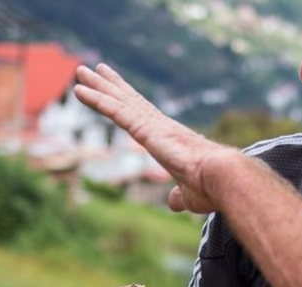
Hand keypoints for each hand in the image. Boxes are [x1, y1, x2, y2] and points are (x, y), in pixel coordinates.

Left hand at [74, 63, 239, 213]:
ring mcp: (152, 125)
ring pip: (119, 102)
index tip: (114, 87)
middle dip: (109, 85)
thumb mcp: (189, 196)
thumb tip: (173, 203)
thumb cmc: (212, 188)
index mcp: (169, 139)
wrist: (222, 178)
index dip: (126, 100)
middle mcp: (160, 126)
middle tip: (91, 69)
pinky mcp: (145, 130)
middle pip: (128, 101)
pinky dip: (97, 100)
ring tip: (80, 71)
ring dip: (97, 87)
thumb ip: (178, 197)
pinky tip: (80, 91)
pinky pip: (116, 111)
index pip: (142, 115)